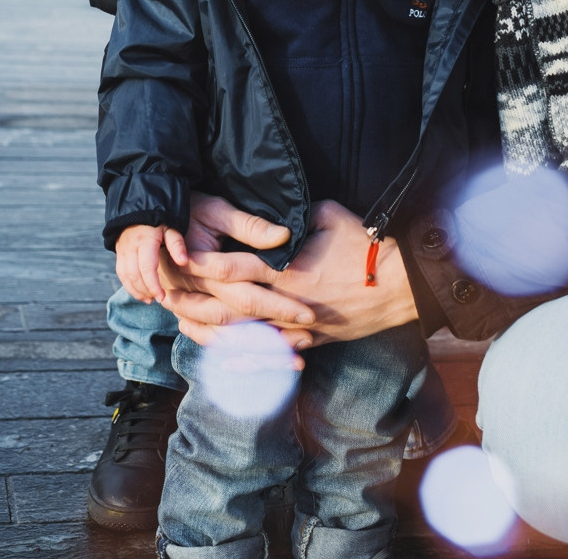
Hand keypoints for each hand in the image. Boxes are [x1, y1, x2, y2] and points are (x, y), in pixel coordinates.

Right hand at [115, 223, 187, 303]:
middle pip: (135, 275)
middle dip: (146, 291)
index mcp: (145, 240)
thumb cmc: (159, 220)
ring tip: (150, 299)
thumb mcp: (171, 228)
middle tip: (159, 299)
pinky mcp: (119, 254)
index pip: (147, 267)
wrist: (139, 209)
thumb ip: (177, 245)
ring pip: (125, 277)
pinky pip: (121, 274)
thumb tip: (183, 262)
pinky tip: (140, 293)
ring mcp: (122, 250)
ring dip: (137, 291)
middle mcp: (131, 246)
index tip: (162, 297)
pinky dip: (129, 286)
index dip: (154, 285)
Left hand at [163, 198, 417, 348]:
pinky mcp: (312, 341)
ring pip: (247, 335)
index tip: (180, 257)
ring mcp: (299, 326)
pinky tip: (226, 356)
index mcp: (288, 269)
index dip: (206, 264)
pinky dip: (248, 356)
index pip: (237, 268)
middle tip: (166, 295)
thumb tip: (279, 210)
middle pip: (232, 305)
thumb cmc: (367, 244)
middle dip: (196, 301)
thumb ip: (297, 215)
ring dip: (212, 331)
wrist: (401, 284)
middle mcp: (287, 302)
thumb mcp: (329, 215)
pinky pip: (274, 353)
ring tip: (184, 325)